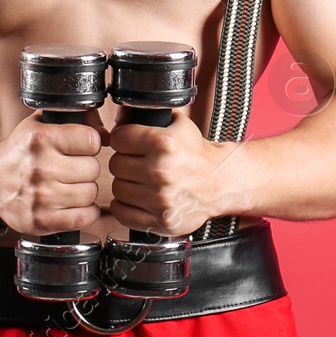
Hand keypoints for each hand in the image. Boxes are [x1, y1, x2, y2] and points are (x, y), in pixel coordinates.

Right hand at [0, 113, 101, 235]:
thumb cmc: (18, 151)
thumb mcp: (40, 124)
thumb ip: (76, 120)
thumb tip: (108, 134)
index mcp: (40, 138)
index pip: (90, 140)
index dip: (90, 144)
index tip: (82, 147)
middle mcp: (40, 167)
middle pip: (93, 168)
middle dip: (87, 168)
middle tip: (74, 168)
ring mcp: (41, 196)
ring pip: (90, 193)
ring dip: (85, 190)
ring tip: (71, 185)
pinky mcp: (41, 220)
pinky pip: (84, 217)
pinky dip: (86, 212)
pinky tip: (74, 204)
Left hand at [107, 114, 229, 236]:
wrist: (220, 182)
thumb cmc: (197, 154)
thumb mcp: (178, 124)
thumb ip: (148, 115)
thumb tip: (120, 115)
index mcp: (164, 144)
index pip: (118, 138)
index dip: (123, 139)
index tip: (130, 143)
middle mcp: (162, 171)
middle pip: (115, 164)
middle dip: (124, 161)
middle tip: (138, 163)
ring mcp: (161, 199)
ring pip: (117, 188)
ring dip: (126, 184)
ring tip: (141, 180)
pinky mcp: (161, 221)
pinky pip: (122, 213)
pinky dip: (125, 206)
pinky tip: (138, 199)